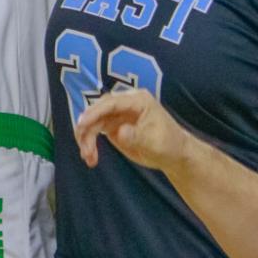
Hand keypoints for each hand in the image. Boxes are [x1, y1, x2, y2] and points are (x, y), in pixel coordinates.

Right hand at [74, 87, 188, 175]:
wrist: (174, 154)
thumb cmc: (169, 144)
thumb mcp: (155, 141)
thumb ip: (136, 136)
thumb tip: (119, 132)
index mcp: (138, 100)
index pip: (112, 102)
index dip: (95, 112)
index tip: (82, 124)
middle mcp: (125, 104)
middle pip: (99, 109)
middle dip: (87, 127)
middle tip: (83, 146)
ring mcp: (118, 115)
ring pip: (94, 121)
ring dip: (86, 138)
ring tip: (88, 157)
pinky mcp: (113, 126)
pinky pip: (95, 131)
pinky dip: (90, 143)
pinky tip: (90, 157)